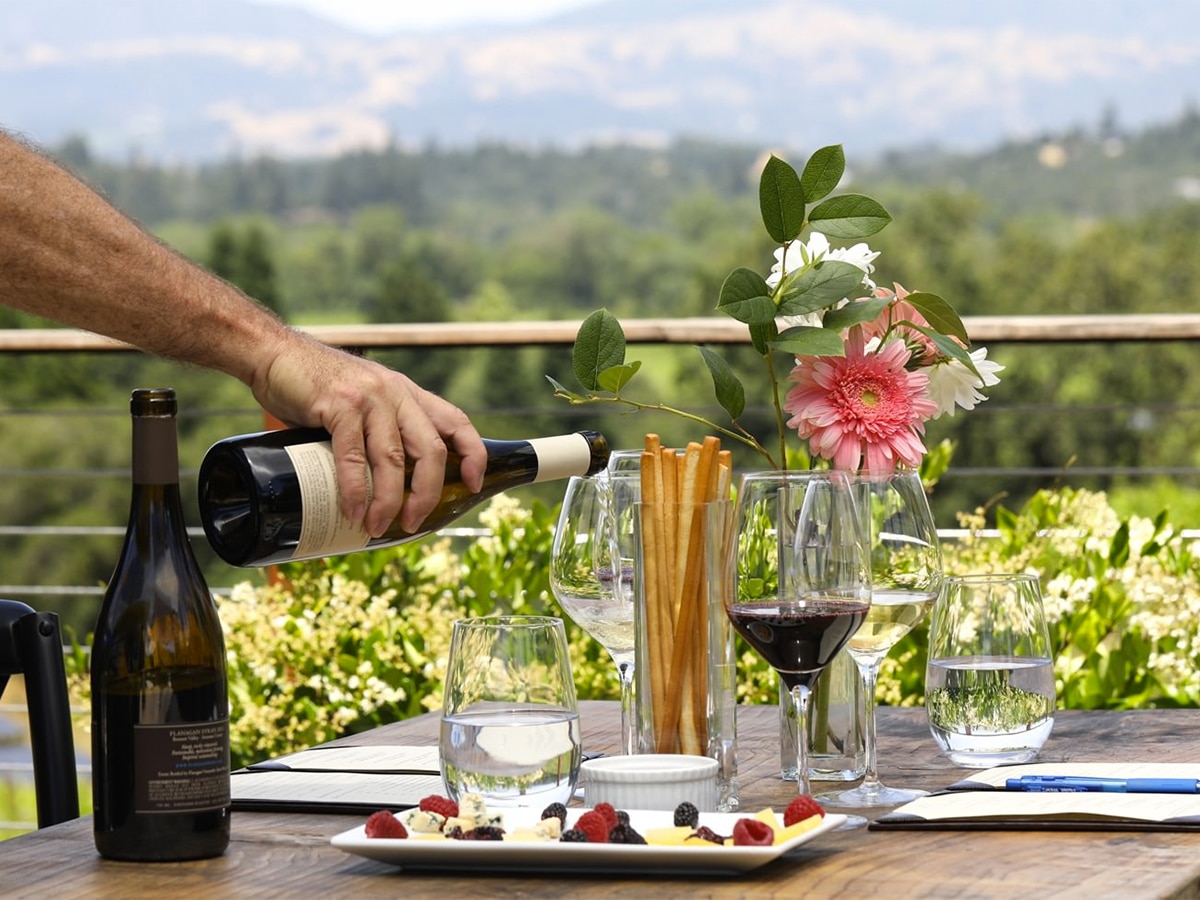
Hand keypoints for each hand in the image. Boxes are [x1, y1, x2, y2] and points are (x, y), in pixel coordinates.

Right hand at [252, 330, 485, 535]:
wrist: (274, 354)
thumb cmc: (316, 387)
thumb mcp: (363, 401)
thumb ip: (379, 430)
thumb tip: (383, 483)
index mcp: (408, 394)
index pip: (457, 422)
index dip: (473, 454)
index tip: (476, 484)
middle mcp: (396, 394)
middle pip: (431, 451)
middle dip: (427, 493)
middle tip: (413, 522)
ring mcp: (370, 399)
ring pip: (393, 459)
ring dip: (389, 500)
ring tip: (377, 527)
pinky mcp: (340, 405)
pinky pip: (354, 455)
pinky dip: (355, 488)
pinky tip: (352, 509)